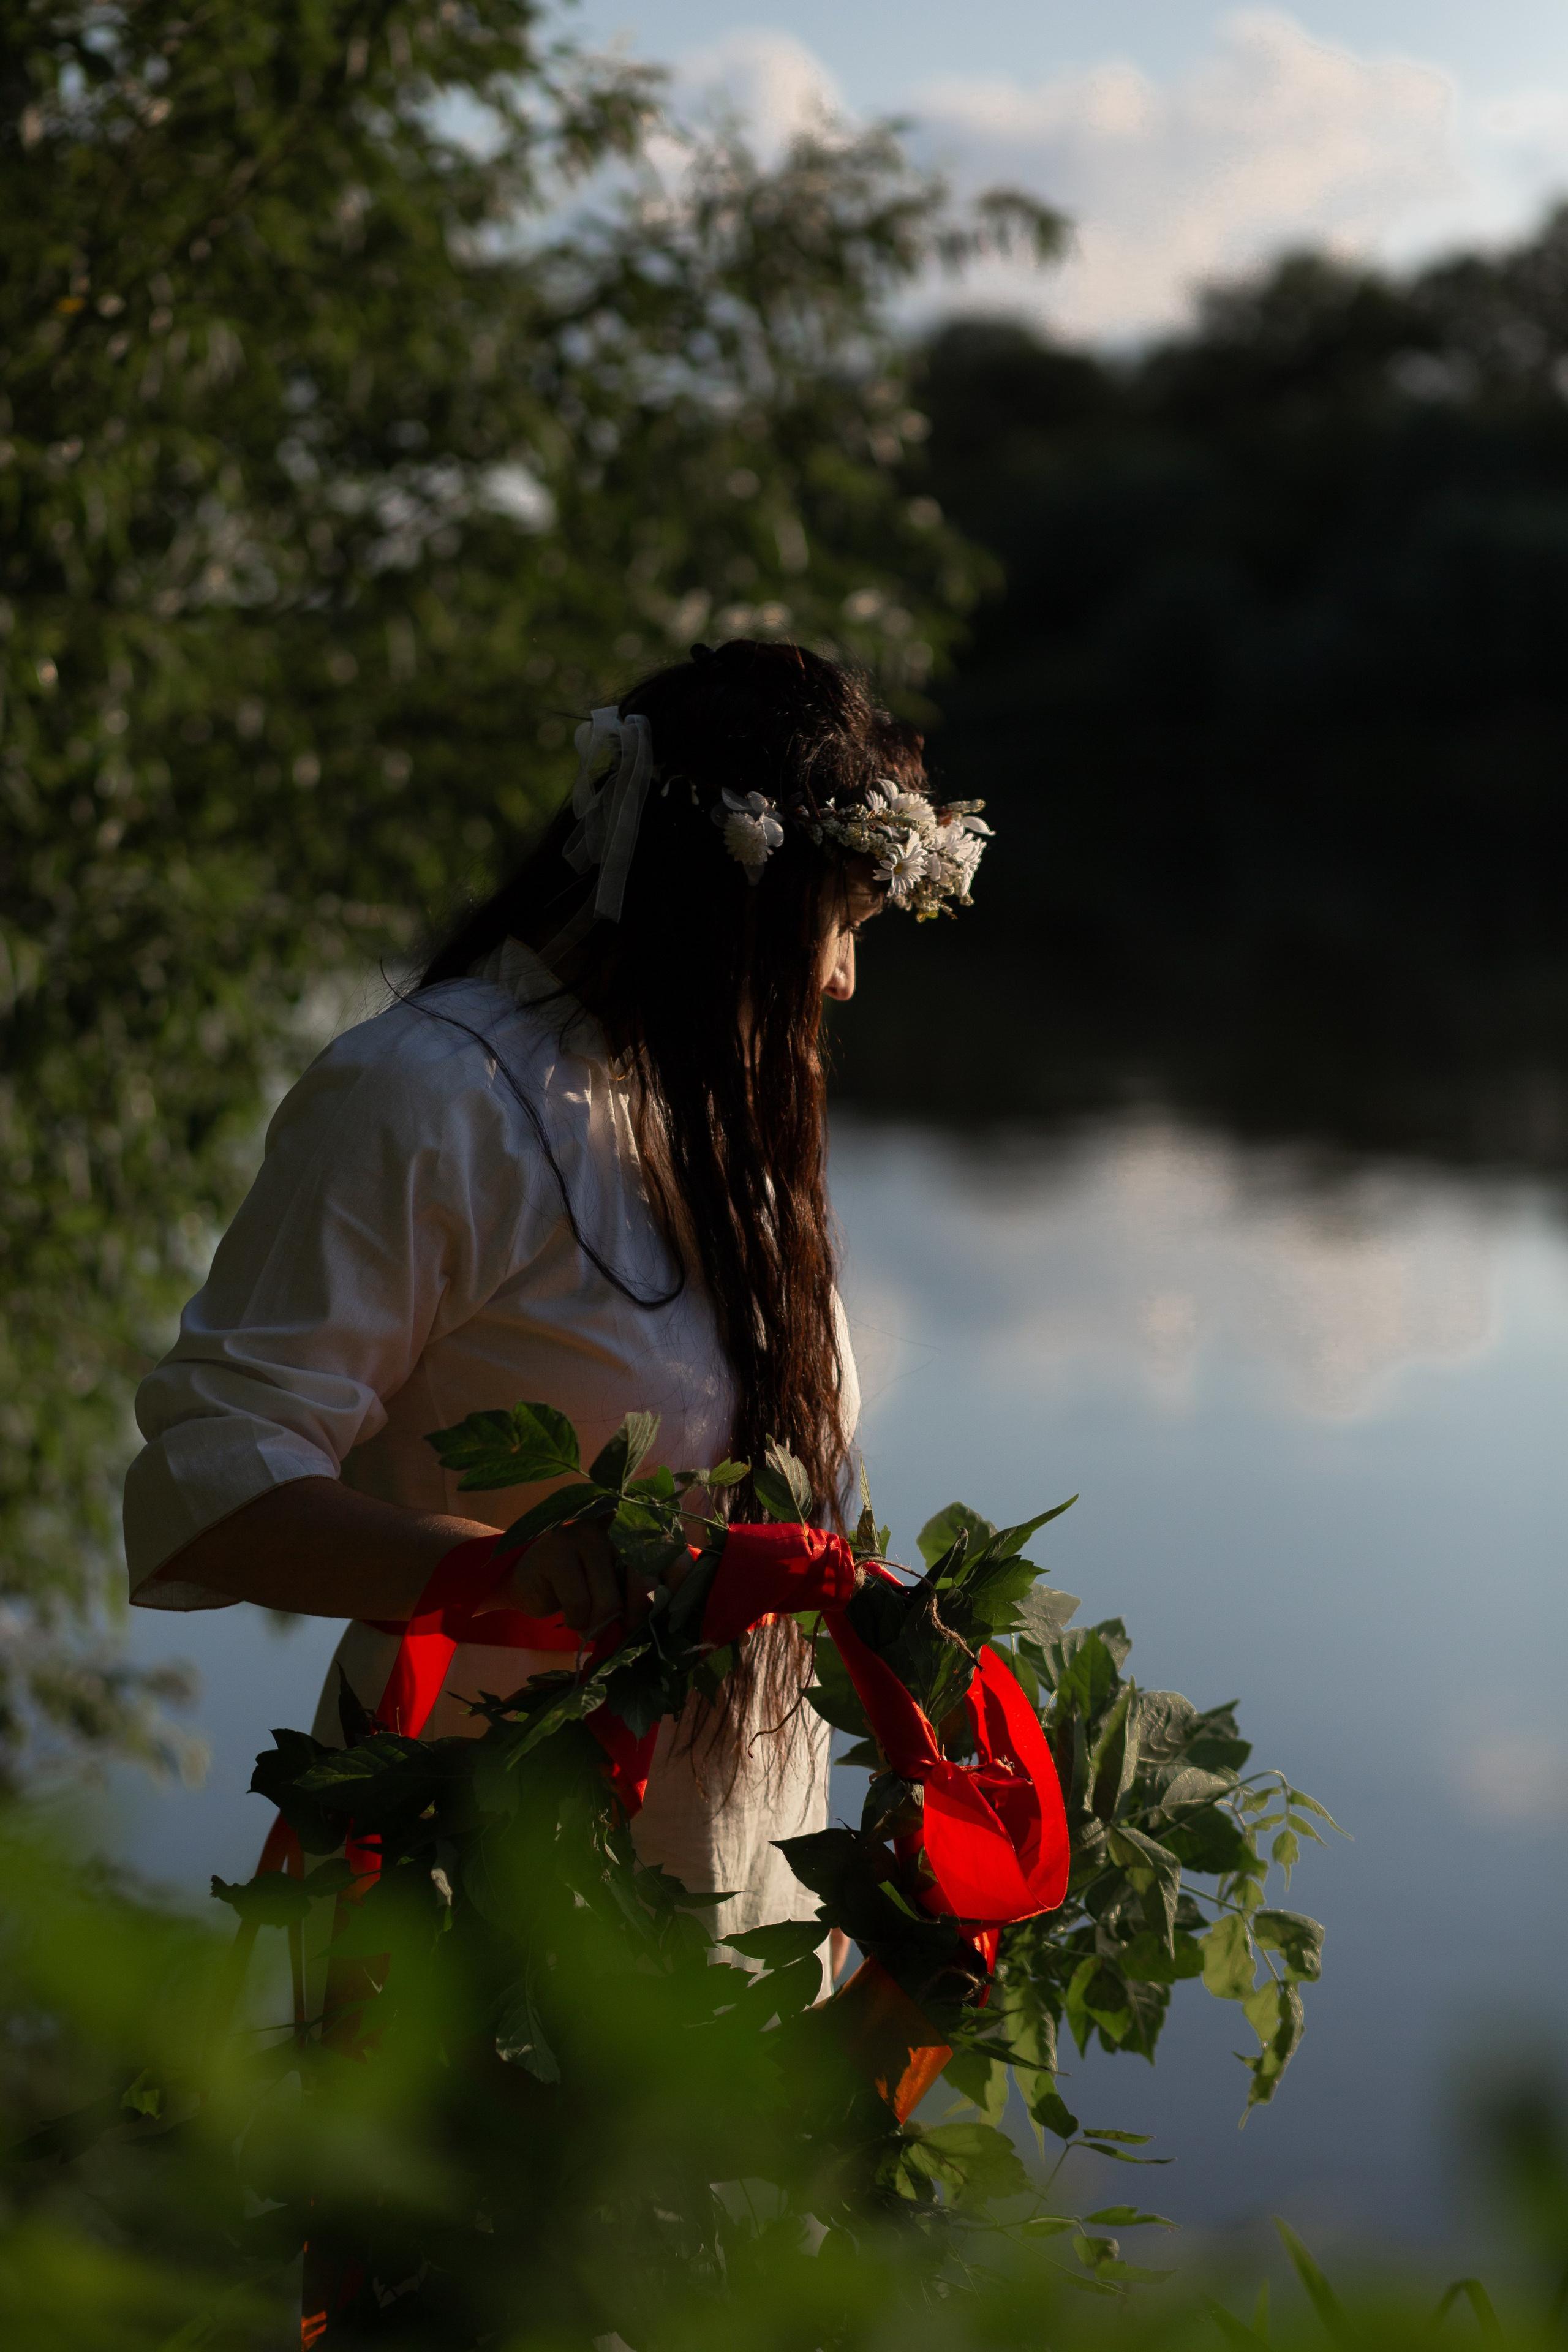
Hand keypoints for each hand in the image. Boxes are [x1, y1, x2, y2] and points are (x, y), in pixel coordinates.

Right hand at [472, 1517, 690, 1636]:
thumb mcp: (623, 1584)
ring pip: (610, 1600)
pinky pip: (579, 1604)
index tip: (667, 1616)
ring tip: (593, 1626)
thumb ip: (648, 1591)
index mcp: (642, 1527)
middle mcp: (618, 1523)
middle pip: (645, 1582)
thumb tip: (670, 1623)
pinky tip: (572, 1618)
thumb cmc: (587, 1585)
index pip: (676, 1557)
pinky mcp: (556, 1551)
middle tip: (624, 1630)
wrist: (532, 1577)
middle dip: (637, 1617)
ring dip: (602, 1626)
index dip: (678, 1591)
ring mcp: (585, 1533)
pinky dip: (578, 1622)